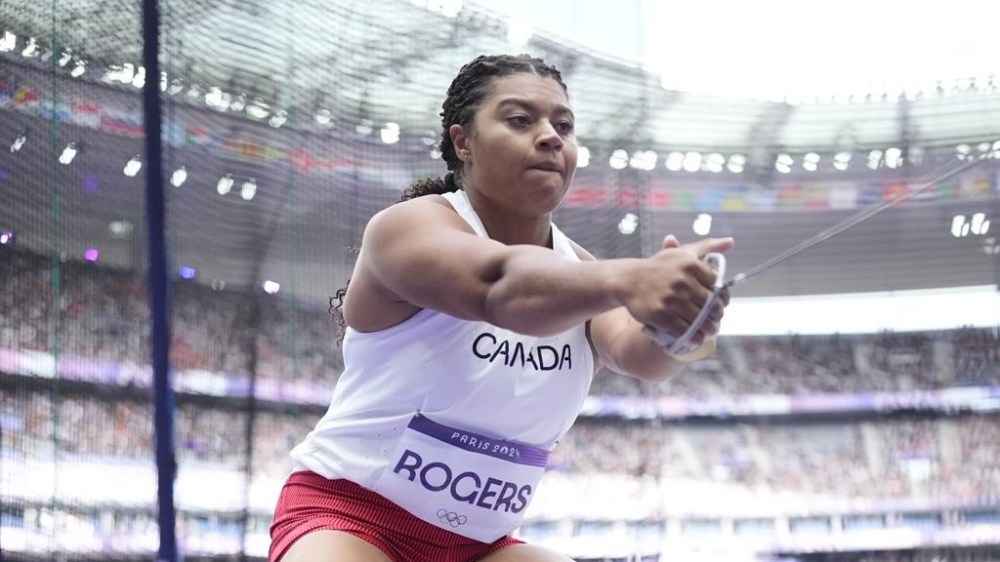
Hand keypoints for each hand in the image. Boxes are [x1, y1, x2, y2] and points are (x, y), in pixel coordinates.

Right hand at [620, 235, 732, 349]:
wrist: (628, 279)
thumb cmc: (658, 266)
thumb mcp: (682, 252)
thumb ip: (707, 246)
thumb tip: (731, 242)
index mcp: (690, 265)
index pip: (718, 287)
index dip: (722, 299)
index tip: (719, 305)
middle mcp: (683, 281)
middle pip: (711, 306)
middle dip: (717, 317)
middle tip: (715, 322)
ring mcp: (672, 299)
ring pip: (700, 321)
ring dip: (708, 331)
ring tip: (708, 333)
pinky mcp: (661, 315)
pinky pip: (684, 331)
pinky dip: (692, 338)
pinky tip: (694, 340)